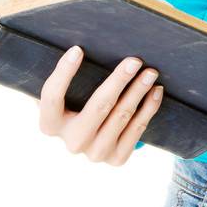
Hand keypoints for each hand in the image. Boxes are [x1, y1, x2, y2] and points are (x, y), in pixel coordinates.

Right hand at [38, 48, 163, 164]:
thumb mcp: (63, 94)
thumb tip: (75, 47)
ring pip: (122, 116)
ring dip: (139, 91)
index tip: (78, 49)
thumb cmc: (74, 104)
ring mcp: (95, 153)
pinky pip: (137, 129)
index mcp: (50, 125)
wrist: (91, 138)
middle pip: (98, 107)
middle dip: (118, 81)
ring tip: (151, 73)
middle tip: (135, 60)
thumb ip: (63, 78)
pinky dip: (149, 108)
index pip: (52, 97)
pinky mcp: (116, 159)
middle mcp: (72, 143)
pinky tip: (156, 91)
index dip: (64, 73)